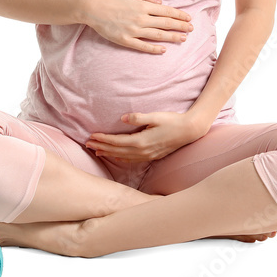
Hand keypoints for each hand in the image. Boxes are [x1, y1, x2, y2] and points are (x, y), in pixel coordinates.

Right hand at [82, 0, 192, 52]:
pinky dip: (154, 48)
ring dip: (172, 37)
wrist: (92, 8)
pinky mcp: (126, 40)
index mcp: (143, 6)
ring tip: (182, 39)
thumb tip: (159, 2)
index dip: (179, 15)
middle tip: (191, 29)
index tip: (188, 18)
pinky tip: (163, 50)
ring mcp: (134, 30)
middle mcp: (141, 18)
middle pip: (165, 24)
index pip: (166, 11)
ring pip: (158, 35)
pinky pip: (143, 46)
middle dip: (180, 26)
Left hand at [85, 111, 205, 162]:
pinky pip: (132, 160)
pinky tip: (116, 157)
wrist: (189, 131)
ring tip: (97, 151)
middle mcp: (143, 151)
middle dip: (102, 147)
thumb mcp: (155, 116)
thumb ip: (138, 117)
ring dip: (109, 154)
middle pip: (117, 151)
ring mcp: (148, 155)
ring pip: (123, 157)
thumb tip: (122, 117)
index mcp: (141, 141)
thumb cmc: (172, 121)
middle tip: (87, 144)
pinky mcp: (152, 156)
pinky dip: (121, 158)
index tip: (91, 136)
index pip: (116, 142)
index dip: (103, 139)